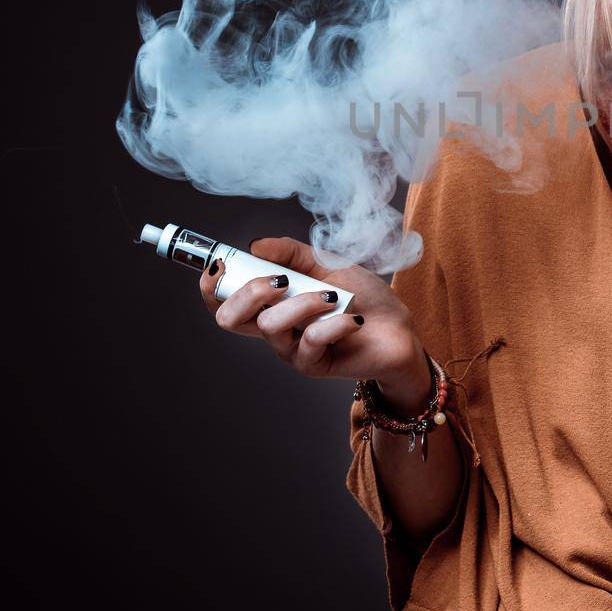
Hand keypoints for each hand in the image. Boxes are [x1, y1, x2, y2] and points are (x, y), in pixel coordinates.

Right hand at [197, 236, 427, 396]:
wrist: (399, 328)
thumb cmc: (363, 297)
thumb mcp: (327, 265)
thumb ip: (292, 254)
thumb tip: (256, 244)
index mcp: (271, 303)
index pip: (223, 300)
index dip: (212, 284)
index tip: (221, 262)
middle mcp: (274, 328)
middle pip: (229, 318)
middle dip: (249, 292)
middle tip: (281, 280)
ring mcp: (291, 350)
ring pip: (271, 325)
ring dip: (303, 303)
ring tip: (332, 297)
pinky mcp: (314, 366)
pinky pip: (310, 341)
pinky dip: (333, 323)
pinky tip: (354, 319)